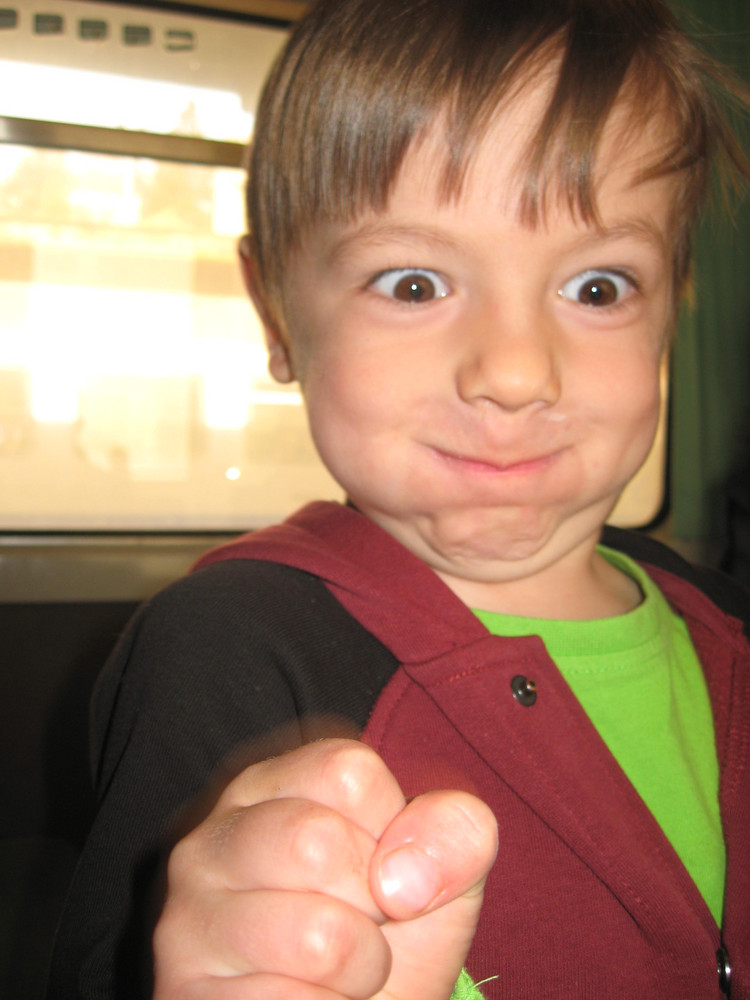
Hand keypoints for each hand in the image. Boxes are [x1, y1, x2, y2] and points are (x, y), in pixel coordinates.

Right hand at [153, 739, 497, 999]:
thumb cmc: (391, 938)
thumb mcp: (444, 874)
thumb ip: (456, 834)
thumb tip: (405, 875)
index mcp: (277, 783)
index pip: (348, 770)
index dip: (394, 829)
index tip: (388, 865)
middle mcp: (217, 834)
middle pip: (317, 842)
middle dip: (373, 902)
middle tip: (364, 922)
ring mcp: (189, 913)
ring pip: (314, 934)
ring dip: (359, 967)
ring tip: (341, 969)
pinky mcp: (184, 987)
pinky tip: (304, 998)